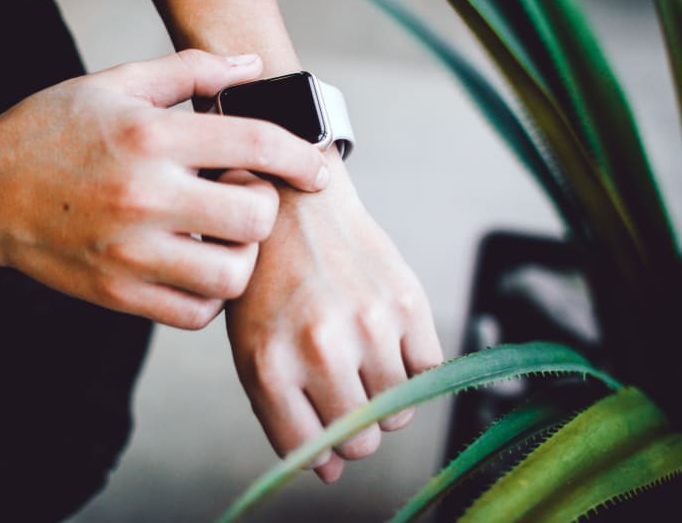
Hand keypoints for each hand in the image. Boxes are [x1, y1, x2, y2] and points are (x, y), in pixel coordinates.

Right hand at [0, 50, 329, 328]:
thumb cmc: (50, 132)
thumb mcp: (115, 84)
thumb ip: (190, 68)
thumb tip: (254, 65)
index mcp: (149, 137)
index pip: (254, 142)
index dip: (301, 155)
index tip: (318, 168)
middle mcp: (144, 196)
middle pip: (254, 217)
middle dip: (265, 205)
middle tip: (242, 194)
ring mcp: (130, 253)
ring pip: (232, 275)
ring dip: (242, 255)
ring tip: (219, 233)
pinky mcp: (117, 294)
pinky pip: (196, 312)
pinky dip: (209, 293)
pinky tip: (195, 265)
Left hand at [226, 151, 442, 482]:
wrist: (295, 206)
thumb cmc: (266, 282)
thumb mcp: (252, 346)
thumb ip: (282, 414)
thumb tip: (329, 476)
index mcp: (269, 365)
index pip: (311, 451)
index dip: (320, 449)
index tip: (322, 427)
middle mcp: (319, 348)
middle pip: (361, 440)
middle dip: (354, 428)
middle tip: (344, 390)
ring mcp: (368, 323)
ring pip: (399, 411)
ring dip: (385, 397)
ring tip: (362, 357)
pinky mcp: (407, 301)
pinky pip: (429, 370)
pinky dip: (414, 366)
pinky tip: (387, 337)